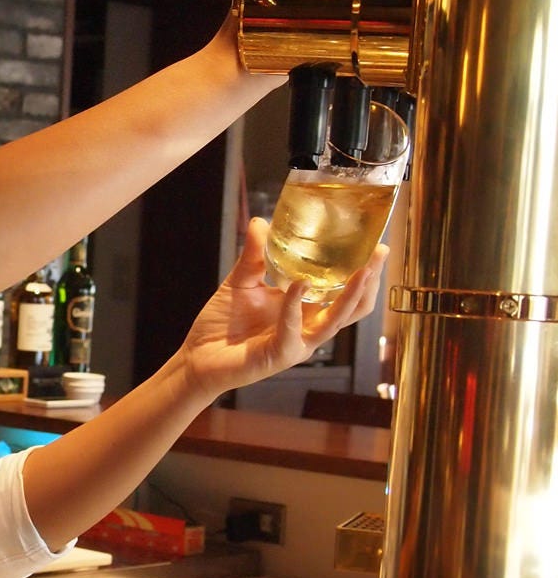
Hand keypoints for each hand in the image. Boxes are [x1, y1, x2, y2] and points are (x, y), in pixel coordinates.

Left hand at [179, 218, 385, 402]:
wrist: (197, 356)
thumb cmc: (223, 324)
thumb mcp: (242, 282)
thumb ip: (254, 255)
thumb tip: (261, 221)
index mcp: (305, 309)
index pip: (344, 291)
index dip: (364, 271)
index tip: (374, 243)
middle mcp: (308, 326)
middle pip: (354, 307)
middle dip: (370, 281)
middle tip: (378, 253)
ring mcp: (297, 342)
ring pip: (336, 321)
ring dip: (350, 295)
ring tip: (363, 270)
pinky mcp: (280, 355)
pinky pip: (293, 330)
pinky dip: (295, 306)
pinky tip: (297, 285)